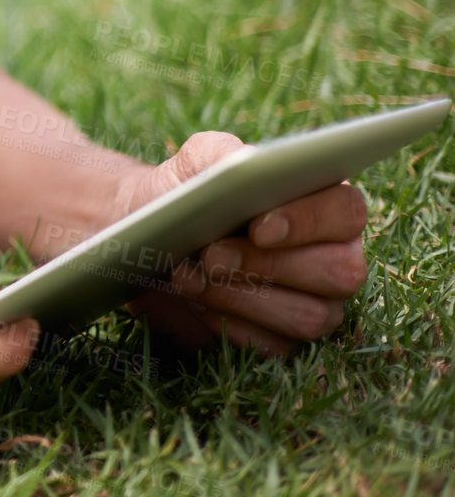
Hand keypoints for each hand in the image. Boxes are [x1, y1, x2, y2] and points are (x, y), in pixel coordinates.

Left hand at [112, 131, 368, 356]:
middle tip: (211, 255)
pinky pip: (277, 347)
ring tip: (189, 276)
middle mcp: (335, 256)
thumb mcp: (196, 161)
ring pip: (310, 317)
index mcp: (324, 204)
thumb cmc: (188, 192)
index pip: (346, 212)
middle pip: (339, 271)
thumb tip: (240, 164)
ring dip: (242, 297)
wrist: (153, 235)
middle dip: (268, 265)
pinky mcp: (286, 340)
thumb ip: (220, 152)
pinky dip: (232, 325)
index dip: (309, 221)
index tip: (259, 226)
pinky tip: (198, 304)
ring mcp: (317, 303)